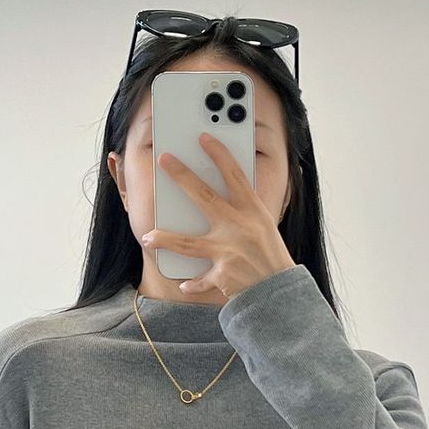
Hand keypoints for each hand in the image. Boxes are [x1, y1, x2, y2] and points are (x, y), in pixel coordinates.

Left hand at [141, 132, 295, 301]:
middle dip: (182, 176)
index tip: (204, 138)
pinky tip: (184, 285)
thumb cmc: (273, 256)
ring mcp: (228, 251)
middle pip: (204, 196)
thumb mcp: (264, 225)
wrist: (280, 290)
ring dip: (166, 239)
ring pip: (188, 243)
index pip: (235, 175)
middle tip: (165, 160)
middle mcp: (239, 227)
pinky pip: (202, 279)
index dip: (219, 155)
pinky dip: (193, 284)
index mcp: (253, 211)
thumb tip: (224, 195)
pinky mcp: (223, 275)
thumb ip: (244, 210)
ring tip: (148, 237)